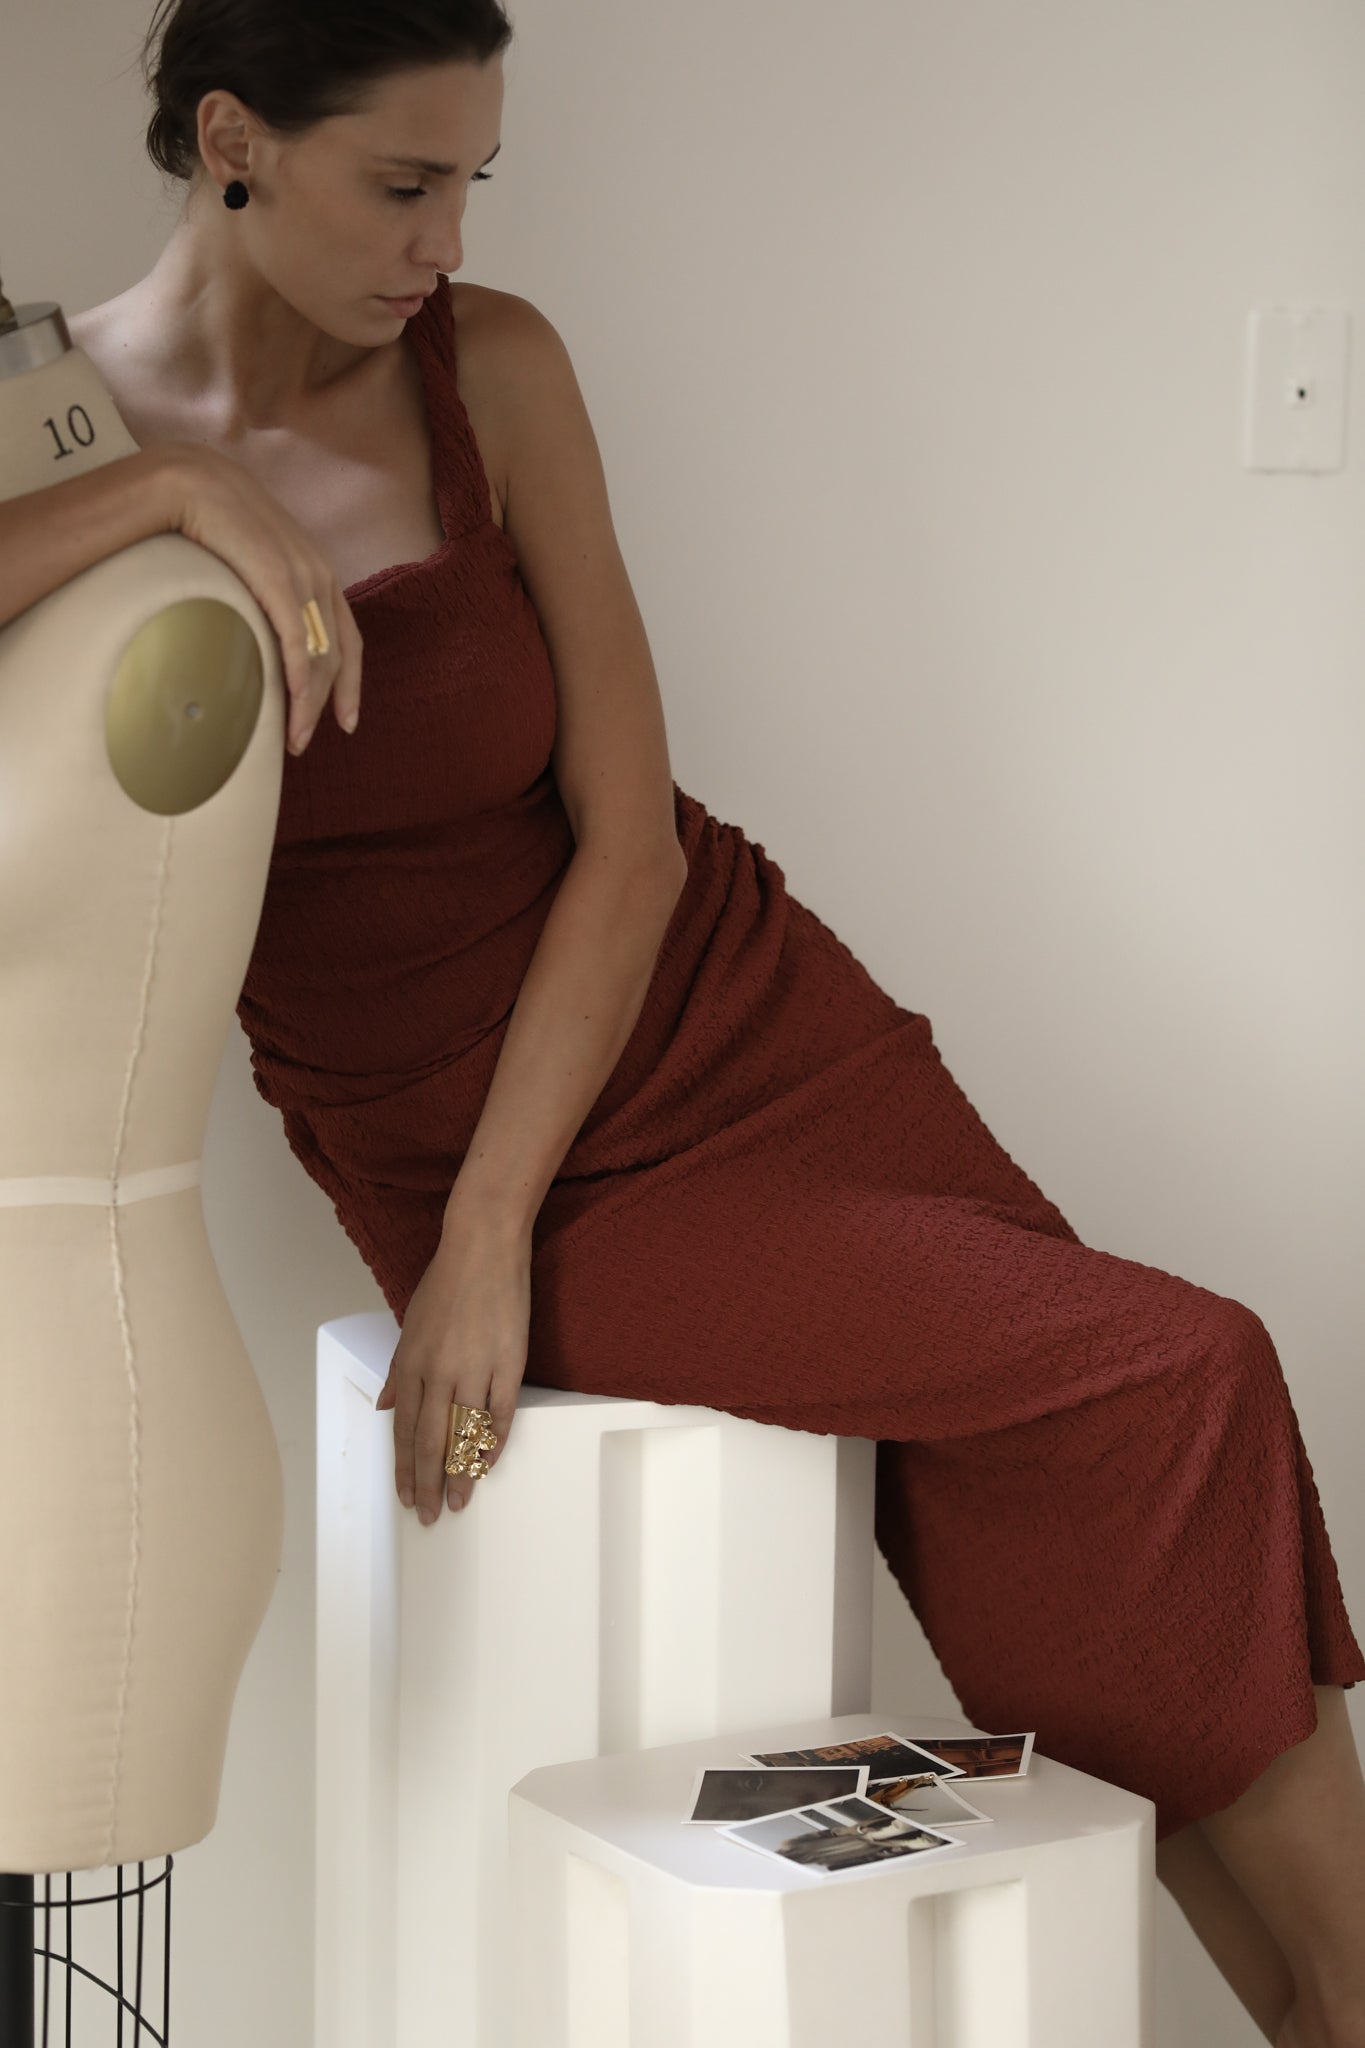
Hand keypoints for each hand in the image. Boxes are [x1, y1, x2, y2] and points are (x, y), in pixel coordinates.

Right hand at [152, 439, 363, 754]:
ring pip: (321, 656)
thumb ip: (261, 590)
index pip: (347, 638)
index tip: (346, 720)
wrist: (191, 479)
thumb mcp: (249, 558)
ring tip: (294, 739)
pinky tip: (294, 705)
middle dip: (327, 704)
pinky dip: (300, 678)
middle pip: (338, 655)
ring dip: (309, 704)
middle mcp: (320, 575)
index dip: (350, 683)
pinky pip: (299, 641)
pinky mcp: (279, 580)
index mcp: (317, 571)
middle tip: (305, 740)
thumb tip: (250, 629)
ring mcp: (304, 577)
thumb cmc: (210, 519)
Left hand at [374, 1213, 530, 1521]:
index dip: (404, 1467)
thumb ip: (398, 1371)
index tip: (405, 1496)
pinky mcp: (509, 1362)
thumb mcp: (409, 1325)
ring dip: (461, 1472)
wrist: (483, 1247)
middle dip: (427, 1483)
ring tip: (459, 1501)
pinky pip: (500, 1412)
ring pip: (464, 1433)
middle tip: (429, 1515)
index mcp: (412, 1363)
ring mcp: (475, 1368)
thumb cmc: (446, 1283)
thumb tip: (386, 1407)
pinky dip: (494, 1440)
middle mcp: (439, 1371)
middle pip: (431, 1441)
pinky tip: (488, 1462)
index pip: (404, 1429)